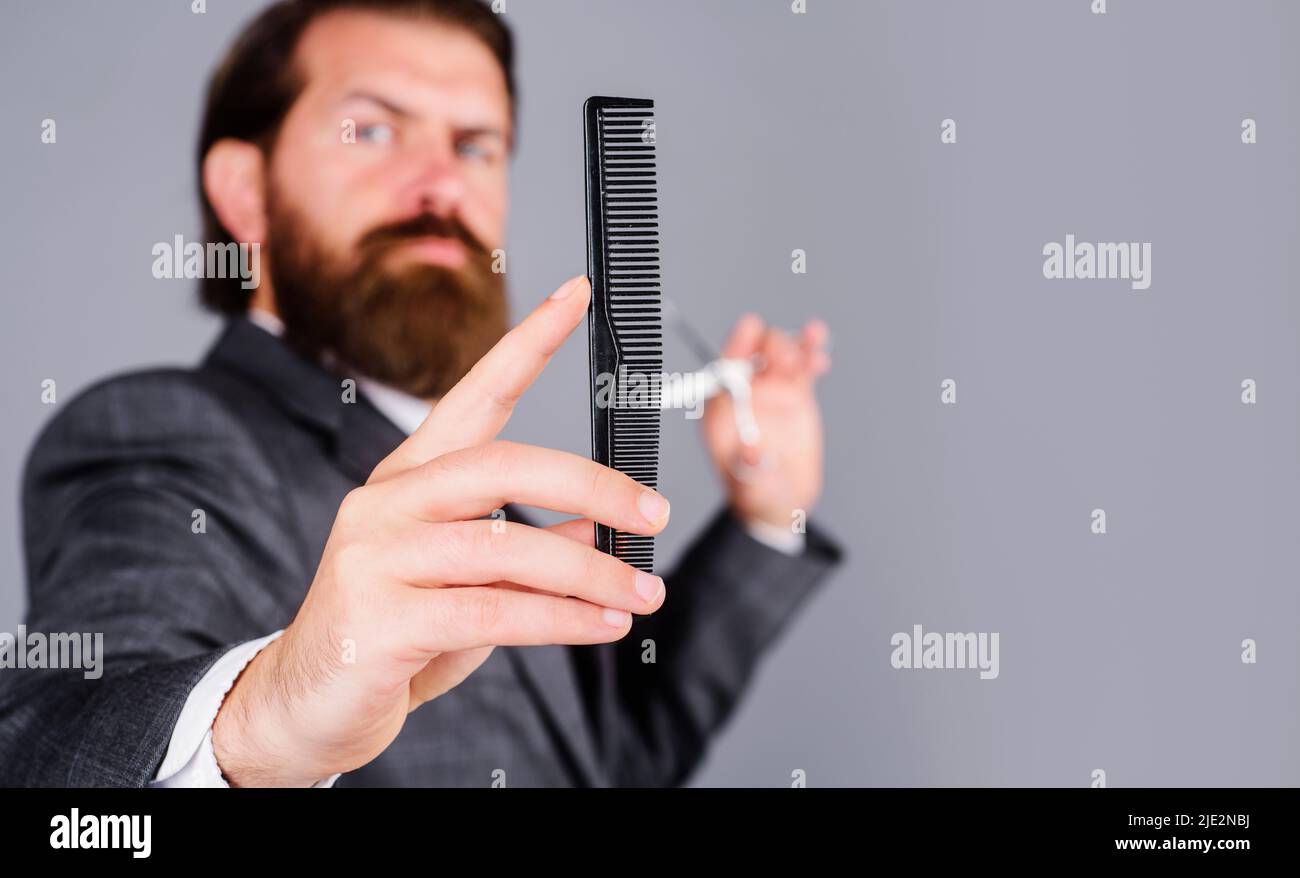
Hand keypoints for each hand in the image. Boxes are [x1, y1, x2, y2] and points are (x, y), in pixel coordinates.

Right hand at [212, 275, 670, 786]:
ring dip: (592, 574)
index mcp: (409, 478)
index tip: (579, 294)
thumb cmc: (395, 635)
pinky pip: (494, 611)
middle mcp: (387, 501)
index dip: (528, 343)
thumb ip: (526, 546)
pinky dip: (562, 620)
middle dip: (592, 485)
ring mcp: (375, 555)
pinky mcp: (378, 618)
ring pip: (508, 546)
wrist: (307, 705)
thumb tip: (599, 527)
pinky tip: (602, 627)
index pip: (474, 394)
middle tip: (653, 512)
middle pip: (502, 464)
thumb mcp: (472, 580)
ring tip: (644, 594)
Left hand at [701, 314, 830, 529]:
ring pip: (780, 355)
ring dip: (794, 346)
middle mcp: (744, 396)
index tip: (752, 327)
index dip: (738, 344)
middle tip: (787, 360)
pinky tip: (818, 345)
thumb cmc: (756, 492)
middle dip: (771, 348)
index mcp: (721, 411)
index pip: (725, 368)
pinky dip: (810, 352)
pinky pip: (802, 367)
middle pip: (755, 354)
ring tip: (810, 349)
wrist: (782, 501)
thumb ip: (751, 468)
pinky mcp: (795, 395)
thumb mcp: (751, 485)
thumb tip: (752, 450)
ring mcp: (771, 393)